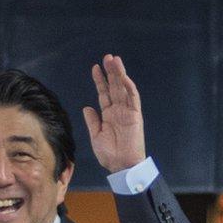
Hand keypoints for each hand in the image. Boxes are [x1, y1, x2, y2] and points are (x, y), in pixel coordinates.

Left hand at [82, 54, 146, 173]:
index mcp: (108, 115)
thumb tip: (87, 107)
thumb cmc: (109, 154)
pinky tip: (124, 77)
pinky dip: (129, 87)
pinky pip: (133, 99)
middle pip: (114, 87)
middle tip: (107, 57)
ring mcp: (127, 112)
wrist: (121, 165)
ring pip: (123, 89)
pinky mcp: (135, 116)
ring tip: (114, 60)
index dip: (100, 81)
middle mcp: (118, 110)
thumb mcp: (96, 136)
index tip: (95, 68)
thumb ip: (92, 121)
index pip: (104, 93)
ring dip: (120, 74)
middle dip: (111, 72)